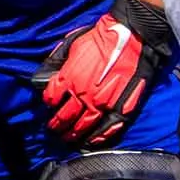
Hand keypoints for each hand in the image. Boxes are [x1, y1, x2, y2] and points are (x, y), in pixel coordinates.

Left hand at [31, 0, 175, 147]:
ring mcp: (103, 103)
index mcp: (69, 77)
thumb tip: (46, 74)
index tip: (49, 106)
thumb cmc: (102, 38)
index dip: (49, 103)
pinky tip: (91, 142)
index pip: (52, 97)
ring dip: (73, 134)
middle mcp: (83, 94)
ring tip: (68, 139)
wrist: (133, 37)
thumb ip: (58, 62)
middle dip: (57, 125)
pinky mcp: (121, 108)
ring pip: (83, 126)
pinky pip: (107, 129)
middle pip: (65, 116)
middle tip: (54, 130)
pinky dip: (97, 138)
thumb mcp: (72, 45)